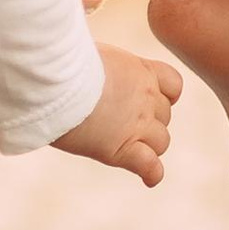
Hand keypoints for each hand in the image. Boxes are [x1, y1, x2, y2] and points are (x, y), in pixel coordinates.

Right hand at [53, 40, 184, 187]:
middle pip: (164, 116)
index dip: (165, 94)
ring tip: (123, 145)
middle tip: (118, 122)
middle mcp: (146, 97)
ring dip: (147, 145)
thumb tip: (82, 61)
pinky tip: (149, 179)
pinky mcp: (123, 149)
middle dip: (148, 121)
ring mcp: (138, 124)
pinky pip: (150, 166)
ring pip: (161, 141)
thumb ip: (101, 64)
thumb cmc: (62, 61)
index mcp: (141, 70)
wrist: (54, 80)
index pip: (173, 84)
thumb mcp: (90, 51)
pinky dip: (151, 173)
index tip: (150, 98)